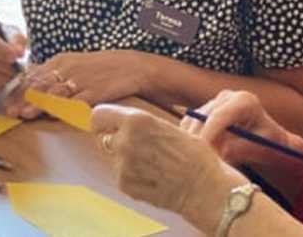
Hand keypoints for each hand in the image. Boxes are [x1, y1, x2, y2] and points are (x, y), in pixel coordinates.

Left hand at [4, 50, 149, 118]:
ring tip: (25, 114)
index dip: (19, 90)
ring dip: (38, 104)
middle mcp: (68, 68)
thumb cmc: (100, 68)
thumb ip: (54, 74)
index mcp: (61, 61)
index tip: (8, 102)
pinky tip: (53, 114)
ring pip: (54, 92)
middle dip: (23, 99)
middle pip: (40, 84)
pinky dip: (64, 108)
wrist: (131, 66)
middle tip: (11, 111)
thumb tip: (32, 83)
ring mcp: (81, 80)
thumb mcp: (74, 64)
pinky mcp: (95, 91)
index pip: (33, 75)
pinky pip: (76, 101)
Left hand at [90, 104, 244, 221]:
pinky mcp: (124, 184)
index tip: (107, 125)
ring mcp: (123, 164)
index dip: (103, 121)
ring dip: (125, 160)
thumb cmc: (194, 155)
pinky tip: (152, 177)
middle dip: (115, 141)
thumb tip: (122, 124)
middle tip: (136, 148)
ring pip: (113, 157)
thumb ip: (141, 125)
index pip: (99, 115)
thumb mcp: (168, 126)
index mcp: (137, 120)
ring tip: (152, 164)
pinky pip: (120, 176)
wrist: (204, 188)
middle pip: (103, 137)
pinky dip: (132, 176)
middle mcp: (125, 140)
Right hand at [182, 90, 302, 169]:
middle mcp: (226, 96)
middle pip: (201, 119)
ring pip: (192, 124)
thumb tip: (248, 152)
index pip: (218, 117)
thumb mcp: (266, 148)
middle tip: (200, 165)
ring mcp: (212, 102)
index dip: (208, 136)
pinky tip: (198, 156)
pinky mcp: (201, 111)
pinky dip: (189, 142)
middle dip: (199, 144)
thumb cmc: (272, 143)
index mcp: (244, 101)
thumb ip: (251, 151)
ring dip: (194, 144)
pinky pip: (187, 127)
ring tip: (203, 163)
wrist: (270, 139)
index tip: (204, 154)